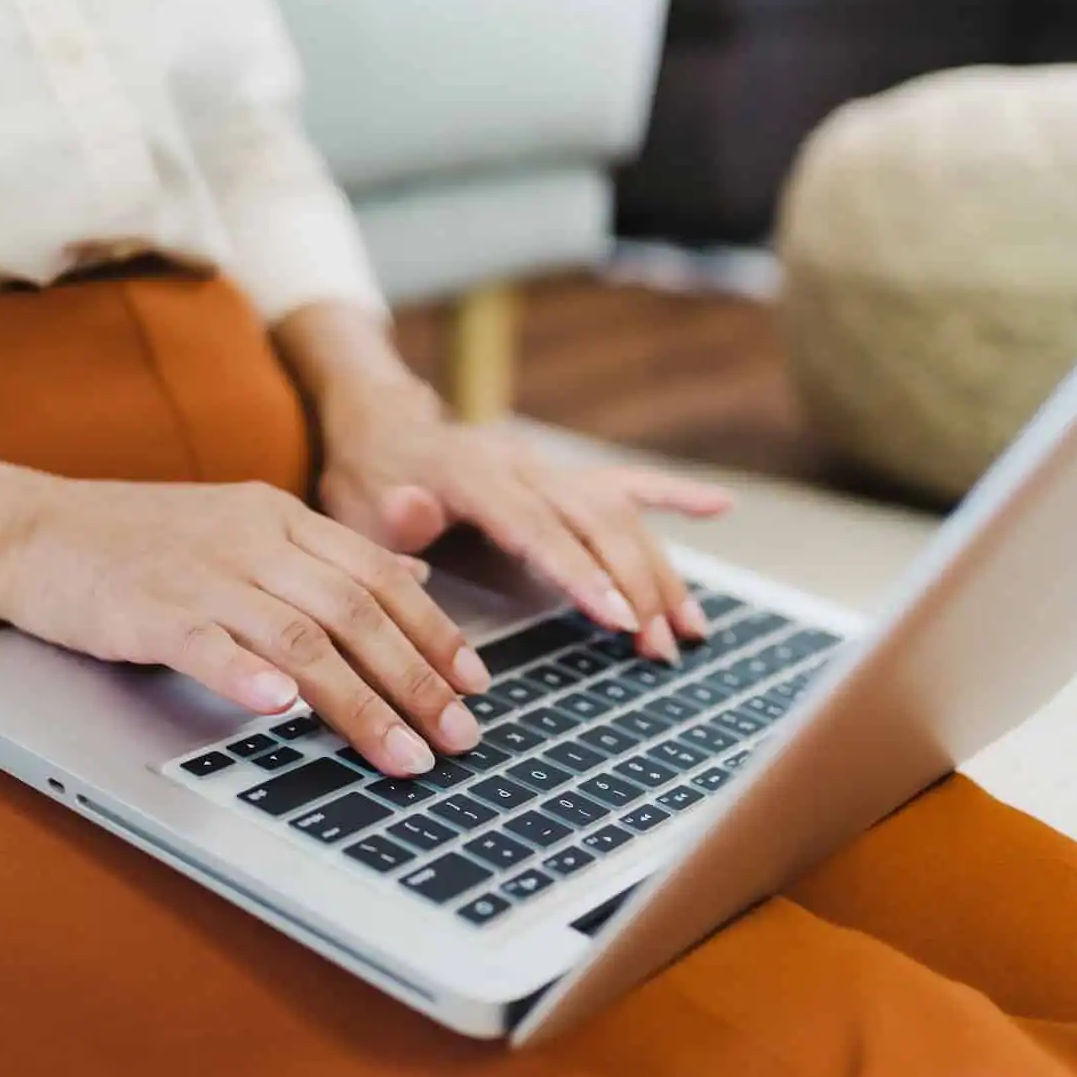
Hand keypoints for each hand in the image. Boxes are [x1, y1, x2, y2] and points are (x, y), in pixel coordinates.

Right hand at [0, 475, 491, 776]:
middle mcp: (250, 538)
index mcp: (278, 517)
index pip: (378, 576)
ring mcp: (199, 571)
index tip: (475, 686)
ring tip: (399, 754)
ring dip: (358, 701)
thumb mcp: (241, 527)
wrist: (28, 527)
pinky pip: (206, 641)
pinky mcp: (144, 608)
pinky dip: (248, 675)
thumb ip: (325, 556)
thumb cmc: (135, 540)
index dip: (434, 633)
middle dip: (417, 680)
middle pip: (355, 610)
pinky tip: (280, 711)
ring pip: (298, 635)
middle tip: (458, 738)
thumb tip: (414, 581)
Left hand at [316, 391, 733, 662]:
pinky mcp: (563, 475)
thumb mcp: (355, 505)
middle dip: (633, 583)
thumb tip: (409, 511)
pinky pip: (626, 483)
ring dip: (657, 570)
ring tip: (686, 631)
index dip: (578, 570)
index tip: (617, 616)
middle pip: (593, 520)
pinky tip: (721, 507)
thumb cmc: (364, 482)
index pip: (534, 525)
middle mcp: (520, 465)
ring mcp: (547, 468)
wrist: (381, 430)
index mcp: (468, 474)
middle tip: (657, 646)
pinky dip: (674, 494)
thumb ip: (389, 517)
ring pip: (619, 513)